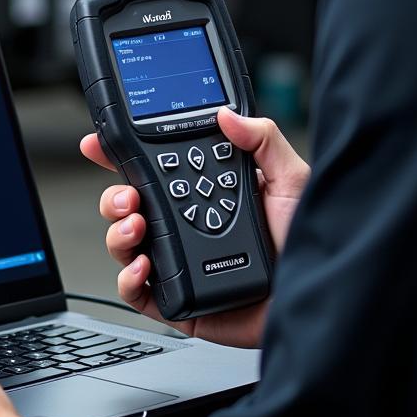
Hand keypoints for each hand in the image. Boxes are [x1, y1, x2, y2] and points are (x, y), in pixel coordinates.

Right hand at [81, 107, 308, 348]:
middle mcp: (187, 227)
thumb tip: (227, 114)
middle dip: (112, 197)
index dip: (120, 159)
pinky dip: (129, 279)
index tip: (99, 145)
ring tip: (136, 225)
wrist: (317, 297)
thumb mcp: (291, 181)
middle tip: (126, 196)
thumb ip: (263, 140)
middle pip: (128, 207)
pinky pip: (137, 293)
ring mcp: (180, 263)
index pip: (154, 171)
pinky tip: (144, 265)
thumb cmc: (310, 245)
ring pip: (125, 245)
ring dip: (117, 232)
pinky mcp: (179, 301)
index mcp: (206, 195)